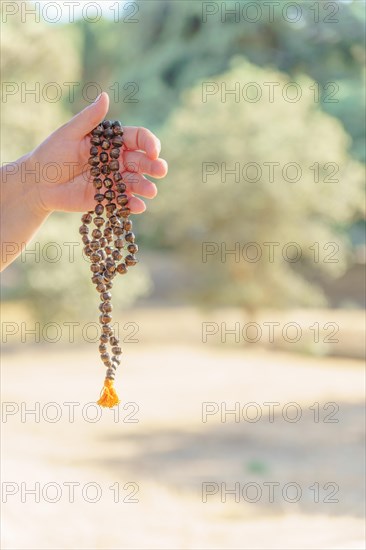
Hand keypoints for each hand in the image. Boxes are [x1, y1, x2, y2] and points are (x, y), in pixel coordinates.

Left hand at [29, 92, 167, 212]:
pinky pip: (124, 201)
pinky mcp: (107, 198)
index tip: (153, 151)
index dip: (149, 143)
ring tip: (150, 191)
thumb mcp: (69, 133)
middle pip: (142, 161)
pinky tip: (139, 206)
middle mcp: (117, 160)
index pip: (138, 139)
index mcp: (112, 141)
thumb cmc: (52, 153)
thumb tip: (105, 96)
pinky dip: (133, 204)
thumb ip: (90, 118)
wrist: (37, 181)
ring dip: (146, 186)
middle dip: (154, 166)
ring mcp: (114, 180)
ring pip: (136, 182)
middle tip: (160, 170)